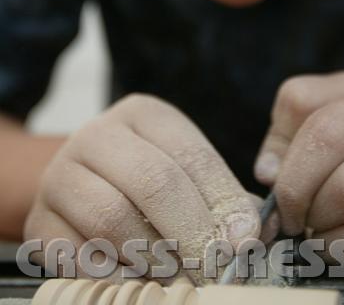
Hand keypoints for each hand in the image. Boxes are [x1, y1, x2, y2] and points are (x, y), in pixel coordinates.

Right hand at [24, 94, 259, 282]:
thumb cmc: (144, 178)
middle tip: (215, 267)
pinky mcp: (39, 220)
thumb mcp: (183, 169)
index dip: (222, 201)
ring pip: (112, 219)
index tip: (244, 240)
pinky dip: (113, 274)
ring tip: (180, 276)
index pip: (190, 155)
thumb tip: (254, 232)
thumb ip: (220, 196)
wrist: (79, 183)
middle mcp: (97, 134)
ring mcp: (61, 175)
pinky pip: (77, 254)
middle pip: (153, 182)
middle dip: (193, 233)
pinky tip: (138, 279)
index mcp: (142, 113)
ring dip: (154, 258)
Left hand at [254, 72, 343, 261]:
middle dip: (295, 188)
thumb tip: (267, 172)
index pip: (299, 100)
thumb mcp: (326, 128)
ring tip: (312, 230)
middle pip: (326, 138)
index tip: (273, 179)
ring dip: (318, 221)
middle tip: (287, 216)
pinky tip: (334, 243)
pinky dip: (341, 246)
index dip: (278, 146)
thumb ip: (287, 143)